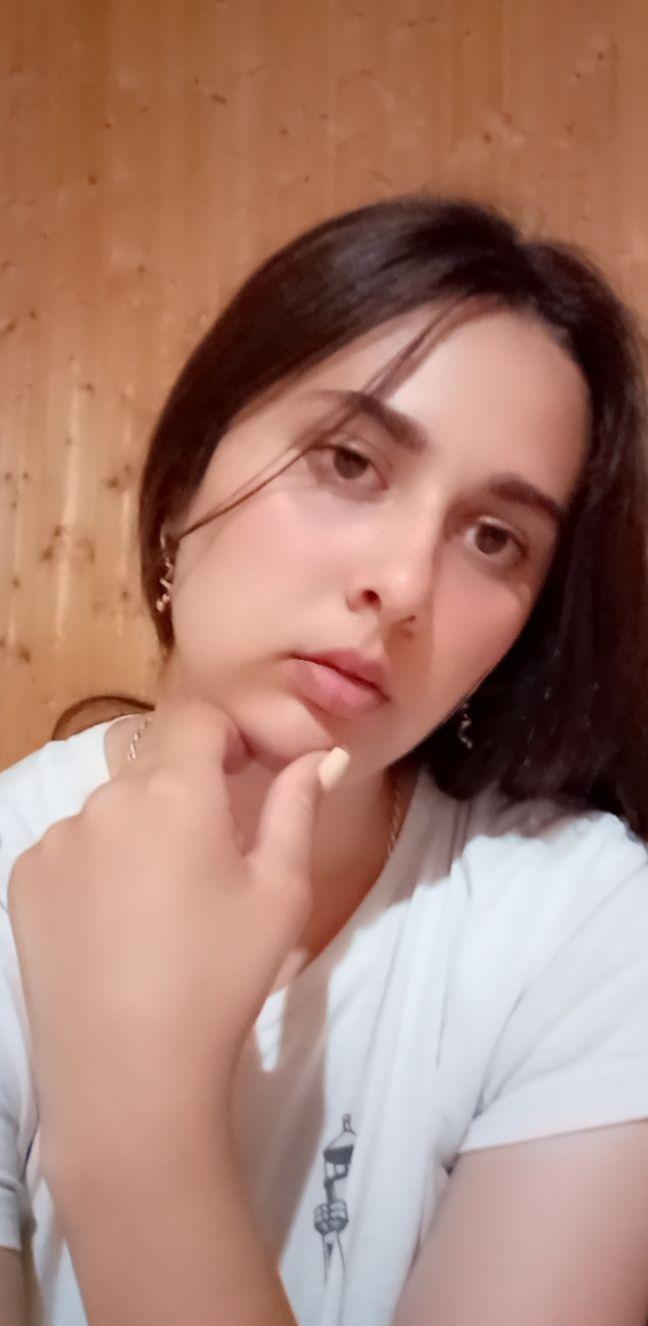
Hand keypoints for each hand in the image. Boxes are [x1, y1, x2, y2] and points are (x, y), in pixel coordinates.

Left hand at [7, 700, 338, 1177]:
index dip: (226, 736)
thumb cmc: (222, 977)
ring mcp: (57, 839)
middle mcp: (106, 799)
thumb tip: (317, 756)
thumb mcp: (281, 892)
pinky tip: (114, 926)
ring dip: (139, 829)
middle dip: (185, 789)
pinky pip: (69, 848)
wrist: (130, 1072)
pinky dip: (94, 866)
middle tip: (212, 858)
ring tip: (161, 905)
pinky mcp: (24, 880)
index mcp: (175, 790)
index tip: (245, 774)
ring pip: (109, 809)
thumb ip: (296, 809)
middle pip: (151, 764)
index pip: (196, 718)